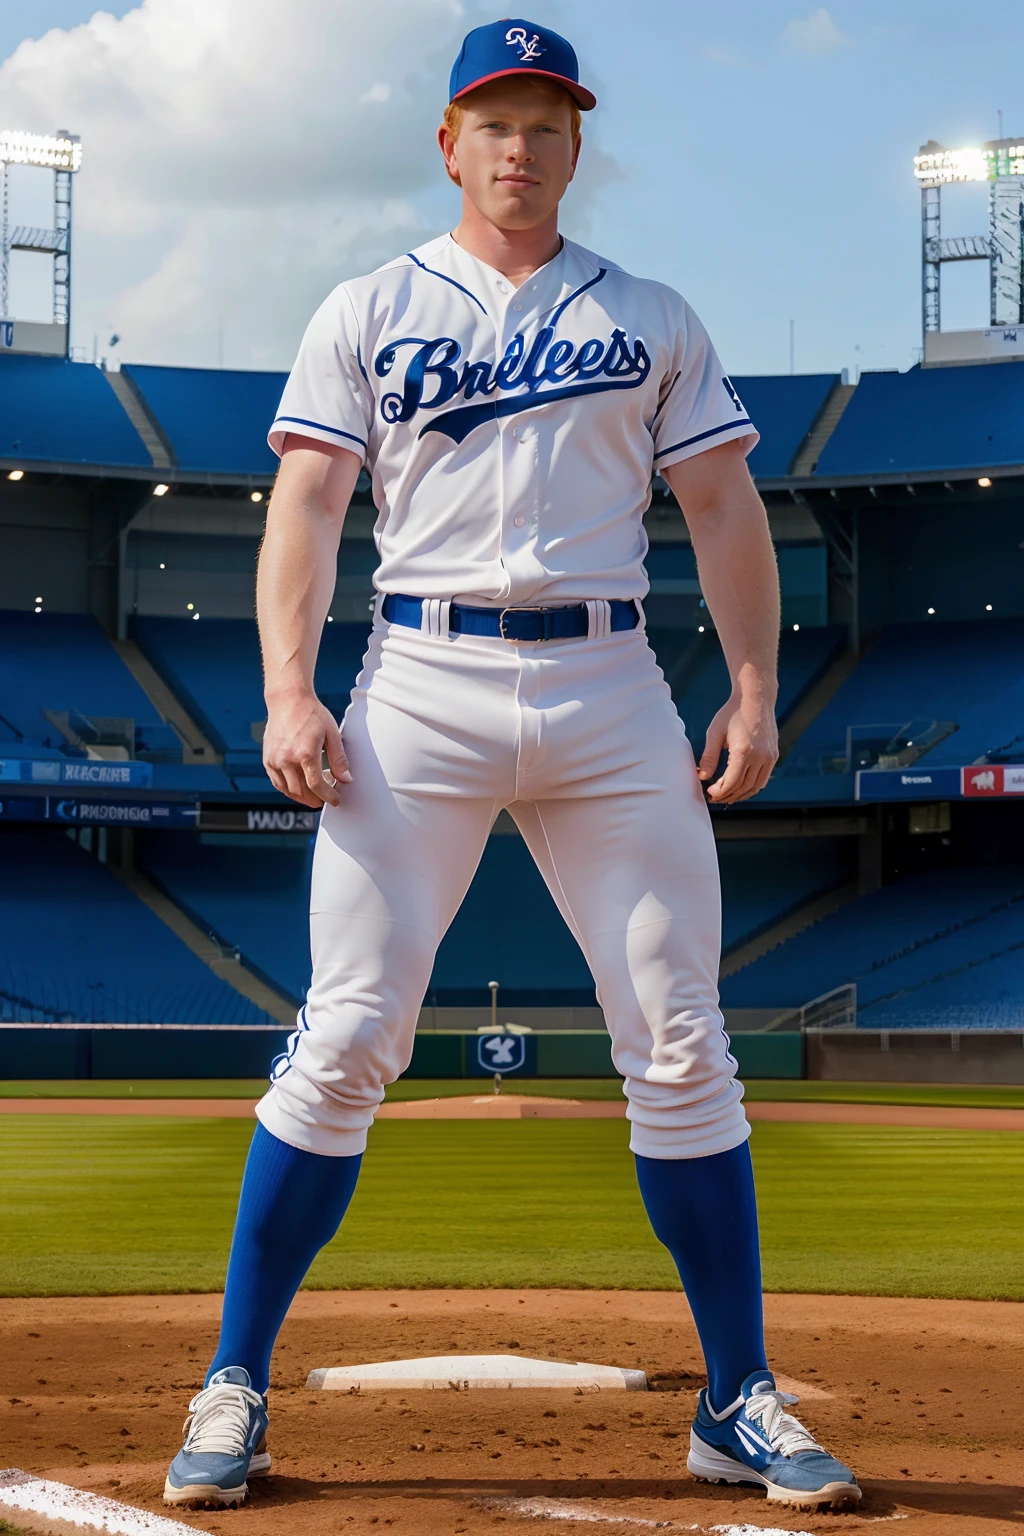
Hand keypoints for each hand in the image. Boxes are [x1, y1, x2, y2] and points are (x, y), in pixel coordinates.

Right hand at [262, 691, 350, 808]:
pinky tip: (299, 788)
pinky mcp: (267, 759)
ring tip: (314, 796)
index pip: (317, 786)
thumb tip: (346, 779)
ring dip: (302, 798)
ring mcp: (275, 760)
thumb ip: (339, 759)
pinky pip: (277, 783)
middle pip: (302, 792)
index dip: (327, 796)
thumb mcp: (332, 734)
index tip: (335, 799)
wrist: (288, 700)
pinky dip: (289, 790)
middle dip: (316, 799)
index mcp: (305, 753)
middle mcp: (287, 759)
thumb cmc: (311, 714)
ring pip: (288, 790)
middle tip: (325, 799)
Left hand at [699, 691, 777, 805]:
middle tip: (715, 798)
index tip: (709, 792)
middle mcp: (760, 756)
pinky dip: (752, 787)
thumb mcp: (715, 733)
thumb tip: (703, 776)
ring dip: (741, 795)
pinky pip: (763, 778)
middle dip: (728, 795)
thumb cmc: (733, 712)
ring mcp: (769, 757)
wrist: (755, 698)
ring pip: (755, 786)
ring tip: (726, 796)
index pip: (731, 781)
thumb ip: (709, 757)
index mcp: (744, 751)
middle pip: (743, 787)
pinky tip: (740, 787)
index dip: (720, 791)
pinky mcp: (774, 755)